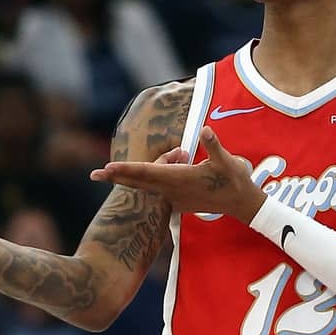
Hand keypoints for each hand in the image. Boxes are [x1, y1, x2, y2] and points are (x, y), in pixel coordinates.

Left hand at [91, 127, 263, 222]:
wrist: (242, 204)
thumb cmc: (234, 181)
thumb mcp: (227, 161)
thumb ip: (214, 145)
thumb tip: (205, 130)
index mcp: (180, 178)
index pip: (147, 172)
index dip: (127, 169)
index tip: (108, 168)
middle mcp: (172, 190)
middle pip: (138, 182)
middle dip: (117, 178)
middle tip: (94, 174)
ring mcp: (174, 197)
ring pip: (145, 186)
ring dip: (129, 179)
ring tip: (123, 170)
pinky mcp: (178, 201)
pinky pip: (155, 190)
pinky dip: (146, 182)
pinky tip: (147, 174)